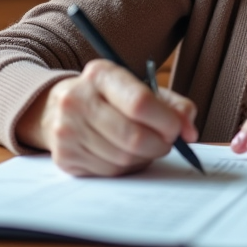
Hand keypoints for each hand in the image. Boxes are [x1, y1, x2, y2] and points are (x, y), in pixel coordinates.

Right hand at [15, 59, 197, 176]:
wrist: (57, 108)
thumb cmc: (110, 98)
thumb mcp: (140, 88)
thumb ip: (172, 105)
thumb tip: (189, 130)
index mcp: (100, 74)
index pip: (140, 102)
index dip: (166, 121)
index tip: (178, 129)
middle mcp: (77, 99)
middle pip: (133, 136)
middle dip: (159, 145)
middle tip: (166, 143)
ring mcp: (66, 130)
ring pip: (122, 158)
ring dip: (143, 158)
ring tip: (144, 147)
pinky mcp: (64, 157)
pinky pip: (108, 172)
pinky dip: (124, 168)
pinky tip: (124, 154)